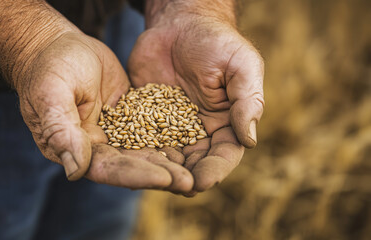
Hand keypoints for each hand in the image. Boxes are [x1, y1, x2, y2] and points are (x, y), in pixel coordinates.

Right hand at [14, 32, 192, 191]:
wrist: (59, 46)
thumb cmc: (48, 68)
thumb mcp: (50, 95)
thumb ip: (61, 130)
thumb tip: (75, 171)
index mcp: (75, 148)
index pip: (109, 168)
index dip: (137, 174)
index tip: (166, 178)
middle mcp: (98, 146)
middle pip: (132, 165)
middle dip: (161, 173)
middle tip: (191, 182)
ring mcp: (115, 131)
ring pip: (146, 150)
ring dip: (170, 160)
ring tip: (198, 171)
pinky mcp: (130, 115)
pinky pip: (152, 127)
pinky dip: (171, 136)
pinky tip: (193, 142)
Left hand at [128, 7, 263, 194]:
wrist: (180, 24)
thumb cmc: (217, 42)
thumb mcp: (241, 66)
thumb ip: (248, 101)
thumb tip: (250, 140)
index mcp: (226, 122)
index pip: (225, 154)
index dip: (216, 169)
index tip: (205, 181)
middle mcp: (199, 130)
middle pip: (196, 162)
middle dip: (188, 176)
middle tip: (176, 188)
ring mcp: (171, 125)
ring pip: (168, 156)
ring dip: (162, 170)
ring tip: (153, 180)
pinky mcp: (146, 116)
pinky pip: (141, 137)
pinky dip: (138, 151)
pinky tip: (130, 161)